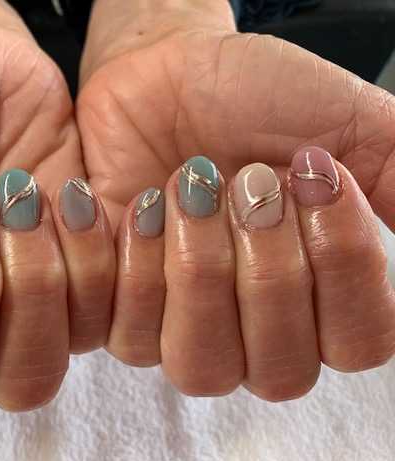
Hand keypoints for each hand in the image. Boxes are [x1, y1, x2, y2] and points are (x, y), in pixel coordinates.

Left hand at [77, 0, 394, 399]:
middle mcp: (253, 331)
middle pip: (279, 370)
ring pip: (200, 365)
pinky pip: (127, 334)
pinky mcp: (119, 312)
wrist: (166, 72)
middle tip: (248, 180)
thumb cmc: (259, 101)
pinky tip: (140, 203)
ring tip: (189, 188)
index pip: (357, 344)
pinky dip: (134, 263)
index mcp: (320, 299)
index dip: (343, 265)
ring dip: (200, 270)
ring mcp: (182, 328)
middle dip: (268, 268)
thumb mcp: (349, 130)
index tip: (314, 175)